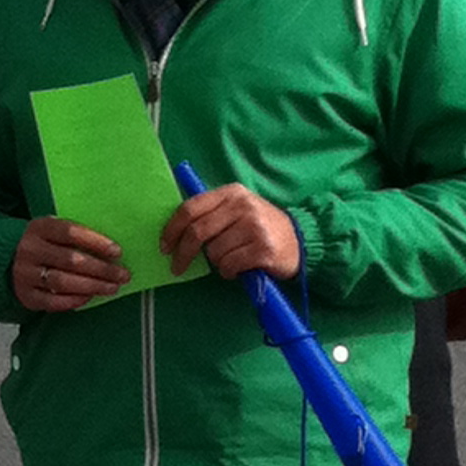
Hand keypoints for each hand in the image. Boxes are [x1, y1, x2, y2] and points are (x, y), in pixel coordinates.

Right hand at [12, 215, 126, 310]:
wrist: (5, 258)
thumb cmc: (41, 243)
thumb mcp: (51, 230)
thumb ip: (74, 235)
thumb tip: (110, 249)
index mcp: (39, 228)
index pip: (70, 232)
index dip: (96, 242)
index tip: (117, 252)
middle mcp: (30, 250)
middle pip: (71, 260)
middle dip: (101, 269)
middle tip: (122, 275)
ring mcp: (25, 273)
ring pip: (63, 282)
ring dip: (92, 286)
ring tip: (111, 288)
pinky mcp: (25, 294)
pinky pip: (52, 301)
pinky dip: (74, 300)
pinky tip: (89, 297)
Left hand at [161, 184, 300, 282]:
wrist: (301, 240)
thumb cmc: (261, 227)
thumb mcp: (238, 210)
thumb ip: (211, 213)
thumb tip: (175, 230)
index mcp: (231, 193)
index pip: (191, 208)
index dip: (172, 228)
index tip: (164, 245)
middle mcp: (243, 206)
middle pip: (197, 231)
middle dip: (182, 253)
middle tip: (177, 267)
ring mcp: (254, 227)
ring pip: (214, 252)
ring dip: (216, 263)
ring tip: (230, 260)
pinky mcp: (263, 249)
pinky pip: (229, 265)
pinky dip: (228, 272)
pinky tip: (239, 268)